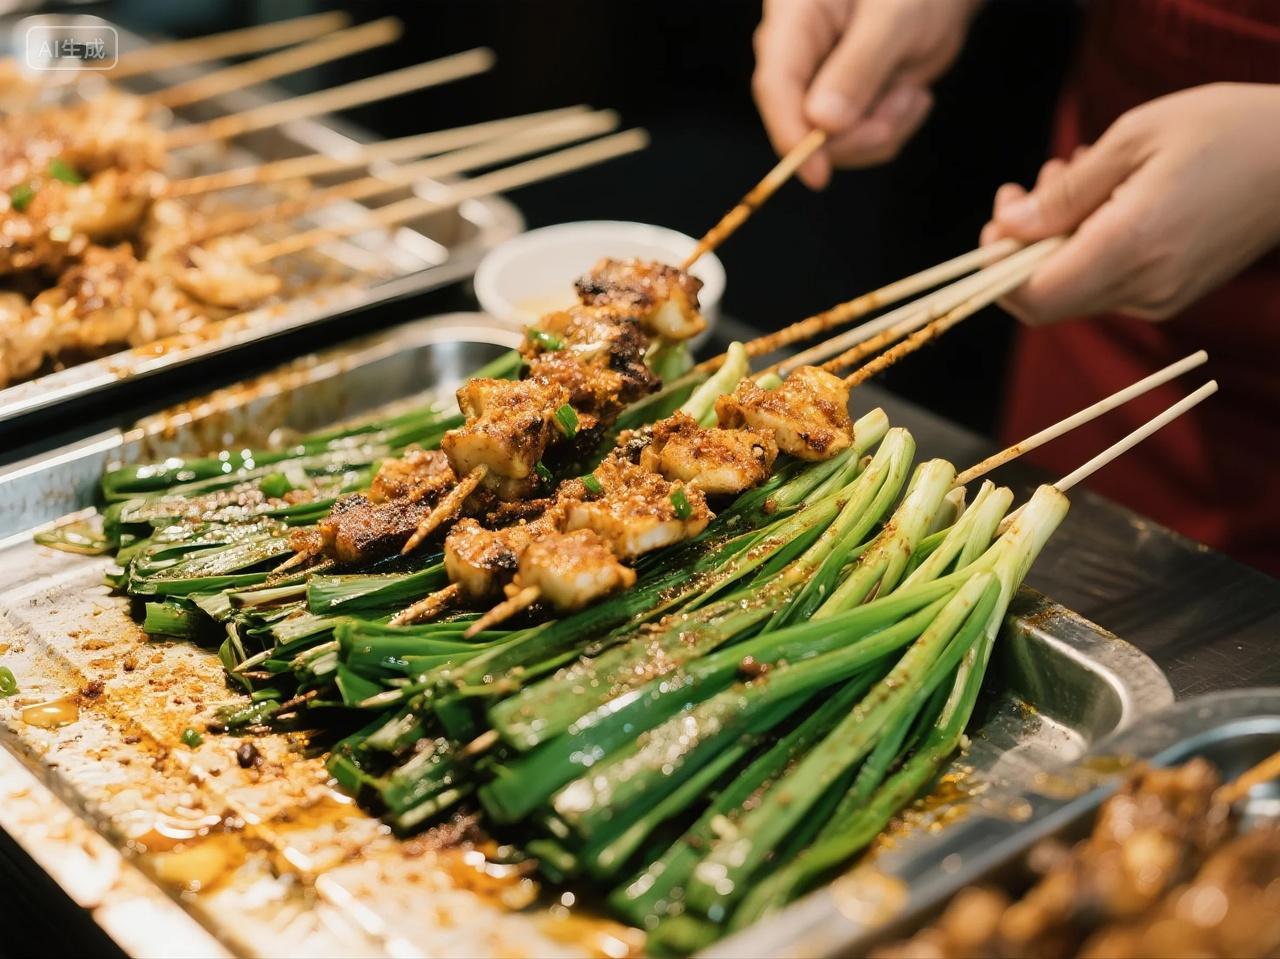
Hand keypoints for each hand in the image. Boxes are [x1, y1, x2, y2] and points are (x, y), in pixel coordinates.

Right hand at [752, 0, 980, 187]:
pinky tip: (910, 95)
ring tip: (912, 91)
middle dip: (857, 133)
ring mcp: (816, 89)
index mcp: (793, 18)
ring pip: (832, 146)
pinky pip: (858, 146)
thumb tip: (822, 123)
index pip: (775, 84)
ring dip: (882, 130)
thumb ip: (859, 64)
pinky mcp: (840, 110)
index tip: (817, 174)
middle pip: (801, 125)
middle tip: (905, 102)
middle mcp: (795, 58)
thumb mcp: (896, 16)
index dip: (791, 133)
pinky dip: (892, 130)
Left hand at [982, 83, 1279, 324]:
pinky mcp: (1170, 295)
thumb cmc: (1224, 131)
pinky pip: (1105, 282)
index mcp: (1131, 247)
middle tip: (1035, 182)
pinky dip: (1087, 245)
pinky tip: (1107, 195)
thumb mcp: (1133, 139)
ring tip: (1076, 173)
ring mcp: (1160, 298)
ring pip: (1074, 288)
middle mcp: (1145, 287)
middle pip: (1046, 297)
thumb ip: (1063, 194)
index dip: (996, 271)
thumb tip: (1006, 227)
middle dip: (1022, 246)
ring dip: (1056, 238)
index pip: (1033, 297)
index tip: (996, 224)